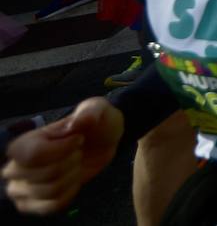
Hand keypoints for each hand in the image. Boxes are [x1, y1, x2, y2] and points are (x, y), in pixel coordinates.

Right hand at [3, 98, 123, 215]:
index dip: (61, 150)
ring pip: (48, 191)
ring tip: (76, 164)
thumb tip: (78, 122)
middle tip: (77, 152)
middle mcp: (16, 167)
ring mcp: (22, 188)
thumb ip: (89, 112)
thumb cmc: (94, 123)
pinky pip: (52, 205)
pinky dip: (70, 193)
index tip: (78, 139)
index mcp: (25, 142)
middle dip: (69, 163)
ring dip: (71, 177)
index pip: (31, 155)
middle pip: (40, 175)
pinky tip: (74, 180)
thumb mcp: (97, 109)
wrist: (103, 141)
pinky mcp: (33, 204)